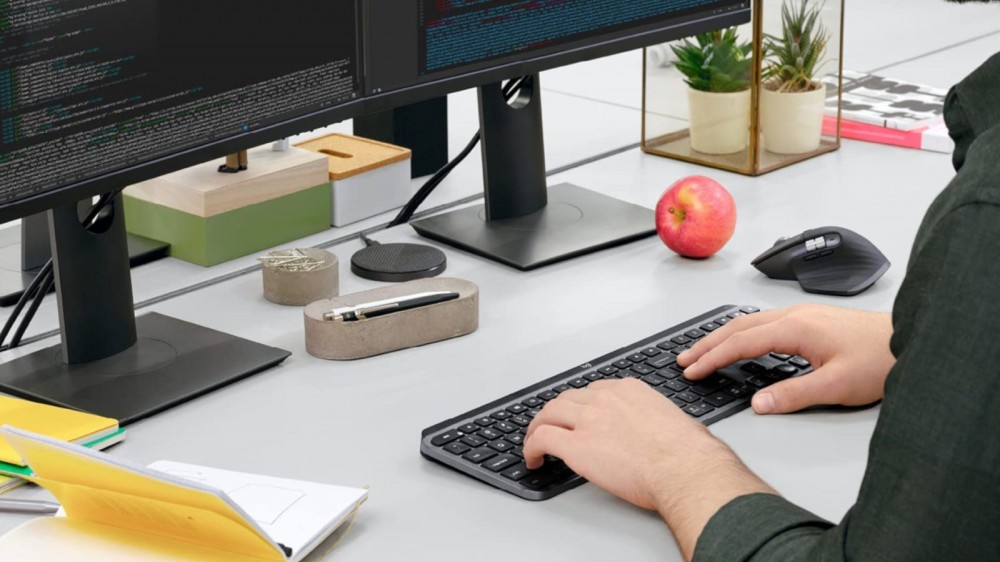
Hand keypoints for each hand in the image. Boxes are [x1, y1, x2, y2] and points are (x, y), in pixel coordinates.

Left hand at [523, 378, 773, 559]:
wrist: (685, 468)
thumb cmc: (689, 452)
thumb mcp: (676, 422)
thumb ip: (660, 422)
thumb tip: (667, 434)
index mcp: (629, 391)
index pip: (593, 391)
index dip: (580, 406)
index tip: (577, 416)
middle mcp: (605, 400)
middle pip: (566, 399)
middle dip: (555, 413)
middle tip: (549, 426)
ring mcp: (588, 420)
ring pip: (548, 414)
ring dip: (537, 427)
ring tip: (534, 442)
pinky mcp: (576, 446)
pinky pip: (541, 439)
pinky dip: (531, 448)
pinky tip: (533, 459)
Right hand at [678, 304, 894, 413]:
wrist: (911, 341)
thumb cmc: (880, 360)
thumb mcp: (836, 385)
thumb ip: (792, 394)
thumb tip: (757, 404)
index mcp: (795, 328)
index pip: (740, 343)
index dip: (711, 358)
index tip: (691, 371)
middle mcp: (794, 316)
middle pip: (737, 327)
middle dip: (706, 343)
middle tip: (683, 359)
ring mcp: (802, 315)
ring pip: (749, 321)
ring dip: (721, 336)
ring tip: (702, 350)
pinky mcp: (810, 320)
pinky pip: (763, 322)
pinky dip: (741, 332)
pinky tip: (740, 340)